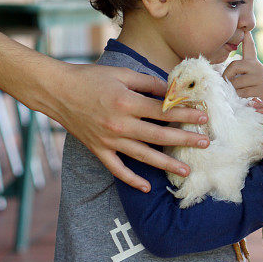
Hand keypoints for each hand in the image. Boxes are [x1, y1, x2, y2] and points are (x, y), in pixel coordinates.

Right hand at [51, 62, 210, 192]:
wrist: (57, 91)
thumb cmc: (91, 78)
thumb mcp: (123, 74)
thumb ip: (149, 83)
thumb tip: (172, 91)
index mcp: (127, 102)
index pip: (163, 112)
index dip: (185, 114)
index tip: (204, 117)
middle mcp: (120, 124)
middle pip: (159, 136)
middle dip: (184, 140)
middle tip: (205, 144)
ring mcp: (108, 140)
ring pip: (143, 156)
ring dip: (166, 165)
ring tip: (186, 171)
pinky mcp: (98, 149)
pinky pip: (117, 169)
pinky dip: (131, 179)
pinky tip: (146, 187)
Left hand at [223, 32, 262, 106]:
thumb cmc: (259, 93)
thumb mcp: (250, 80)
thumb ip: (239, 75)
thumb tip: (222, 77)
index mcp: (254, 64)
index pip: (250, 48)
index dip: (246, 39)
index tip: (245, 30)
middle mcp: (258, 67)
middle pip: (235, 64)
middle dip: (227, 75)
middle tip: (225, 84)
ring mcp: (260, 77)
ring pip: (236, 82)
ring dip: (233, 91)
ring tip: (237, 95)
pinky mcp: (262, 88)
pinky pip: (241, 92)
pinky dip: (238, 98)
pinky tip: (243, 100)